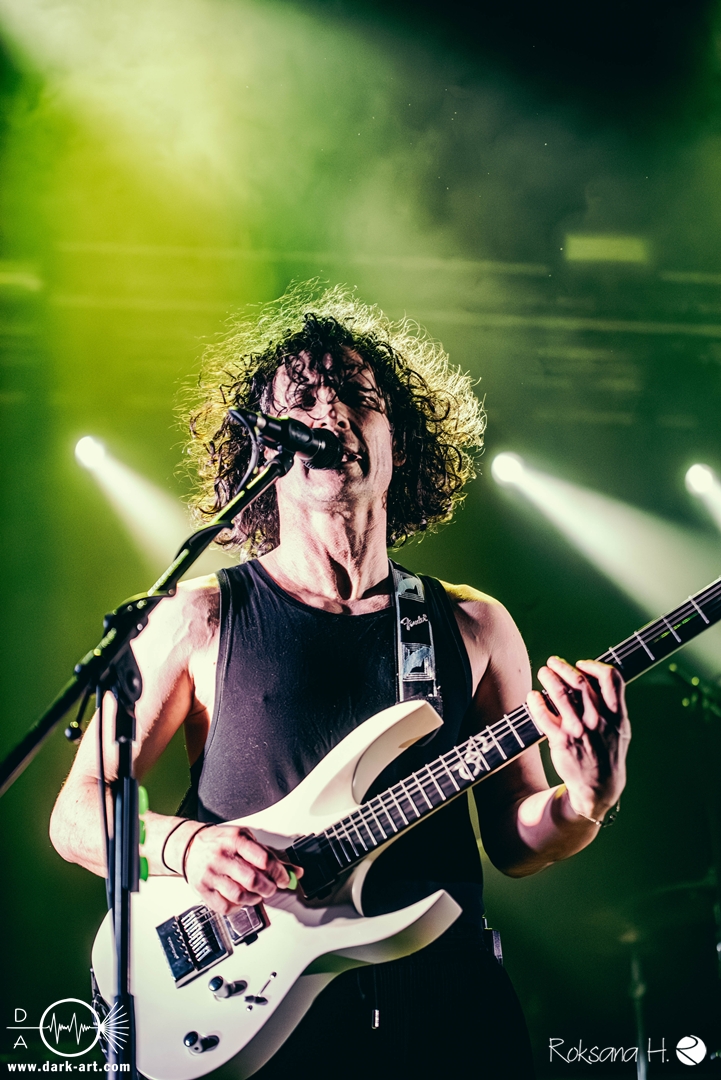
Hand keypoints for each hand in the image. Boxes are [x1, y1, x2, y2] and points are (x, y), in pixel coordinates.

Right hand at [184, 824, 302, 914]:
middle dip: (268, 888)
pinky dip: (238, 907)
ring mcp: (211, 874)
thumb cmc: (220, 842)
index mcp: (236, 840)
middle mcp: (222, 856)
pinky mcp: (203, 890)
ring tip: (256, 894)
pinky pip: (225, 907)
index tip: (285, 878)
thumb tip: (295, 872)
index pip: (263, 859)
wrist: (189, 845)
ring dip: (254, 898)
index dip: (279, 872)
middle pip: (252, 880)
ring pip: (239, 895)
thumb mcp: (245, 839)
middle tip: (271, 888)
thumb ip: (270, 855)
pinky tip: (240, 899)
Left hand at [526, 656, 630, 820]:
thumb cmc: (608, 753)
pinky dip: (536, 702)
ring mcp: (579, 731)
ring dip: (549, 679)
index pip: (612, 679)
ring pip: (560, 695)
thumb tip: (595, 679)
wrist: (599, 786)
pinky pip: (544, 716)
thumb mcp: (621, 730)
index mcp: (617, 715)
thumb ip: (613, 705)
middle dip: (564, 668)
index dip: (595, 666)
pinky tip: (533, 697)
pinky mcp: (561, 741)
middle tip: (553, 662)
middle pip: (580, 683)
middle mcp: (599, 720)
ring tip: (544, 673)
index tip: (582, 665)